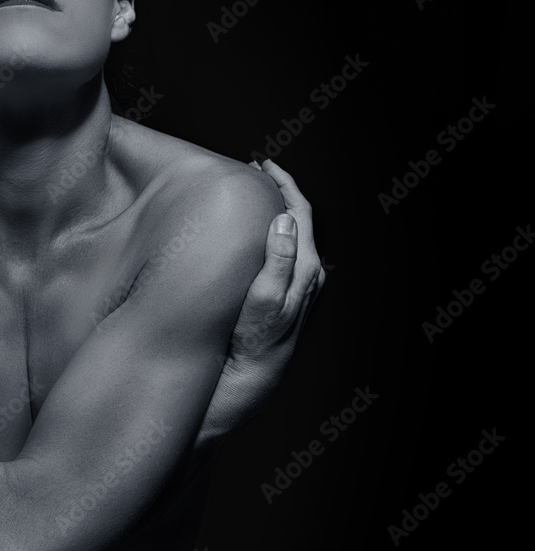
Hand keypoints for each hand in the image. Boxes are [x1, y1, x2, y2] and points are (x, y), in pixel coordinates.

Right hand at [197, 160, 325, 448]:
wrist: (244, 385)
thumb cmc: (253, 347)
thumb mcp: (265, 302)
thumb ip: (278, 261)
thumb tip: (285, 220)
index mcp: (305, 271)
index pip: (301, 215)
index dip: (285, 185)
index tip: (263, 165)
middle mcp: (305, 278)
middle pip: (298, 222)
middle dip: (279, 194)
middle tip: (254, 174)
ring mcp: (293, 289)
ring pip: (289, 238)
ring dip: (273, 214)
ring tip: (251, 198)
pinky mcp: (279, 299)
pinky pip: (279, 254)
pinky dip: (267, 236)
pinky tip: (249, 238)